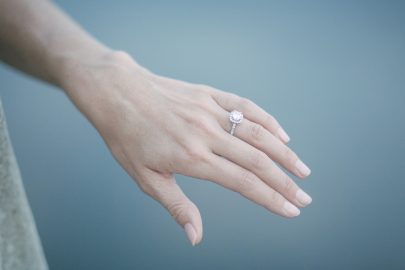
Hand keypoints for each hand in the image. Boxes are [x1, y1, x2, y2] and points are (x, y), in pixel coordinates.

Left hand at [60, 50, 311, 245]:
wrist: (117, 92)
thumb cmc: (127, 137)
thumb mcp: (145, 178)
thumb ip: (176, 206)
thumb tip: (196, 237)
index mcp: (192, 158)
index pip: (242, 183)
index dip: (270, 199)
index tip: (291, 210)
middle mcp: (206, 134)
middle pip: (257, 161)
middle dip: (285, 182)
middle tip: (305, 198)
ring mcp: (209, 111)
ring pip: (258, 133)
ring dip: (284, 153)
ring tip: (303, 170)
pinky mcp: (209, 94)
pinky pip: (246, 106)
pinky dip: (267, 120)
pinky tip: (282, 134)